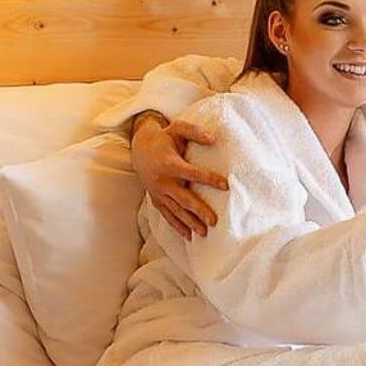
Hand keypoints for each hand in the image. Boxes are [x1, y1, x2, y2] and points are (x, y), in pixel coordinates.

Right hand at [129, 113, 228, 238]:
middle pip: (183, 198)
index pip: (192, 173)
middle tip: (214, 221)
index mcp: (170, 164)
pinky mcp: (156, 200)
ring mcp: (159, 193)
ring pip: (175, 210)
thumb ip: (195, 132)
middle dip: (199, 210)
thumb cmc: (164, 138)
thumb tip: (213, 138)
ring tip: (204, 233)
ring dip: (190, 222)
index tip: (226, 185)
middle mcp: (163, 181)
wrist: (140, 149)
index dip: (209, 178)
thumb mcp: (177, 128)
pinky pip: (167, 216)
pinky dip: (177, 226)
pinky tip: (189, 236)